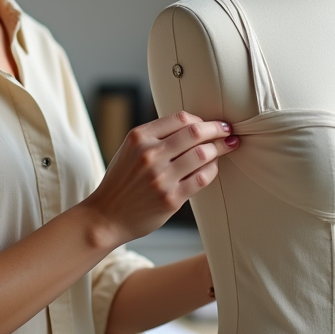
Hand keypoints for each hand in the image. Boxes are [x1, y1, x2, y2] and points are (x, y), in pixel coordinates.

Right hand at [83, 112, 238, 247]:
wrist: (107, 216)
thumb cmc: (121, 181)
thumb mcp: (130, 150)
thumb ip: (155, 136)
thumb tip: (194, 125)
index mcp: (138, 137)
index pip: (180, 118)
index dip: (201, 119)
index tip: (210, 123)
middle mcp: (149, 155)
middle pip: (195, 132)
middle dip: (217, 129)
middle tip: (227, 131)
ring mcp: (161, 177)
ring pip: (202, 153)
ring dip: (219, 149)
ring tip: (225, 148)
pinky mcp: (171, 198)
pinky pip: (202, 178)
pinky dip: (212, 170)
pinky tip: (212, 167)